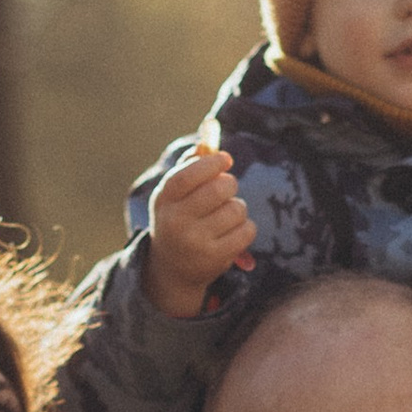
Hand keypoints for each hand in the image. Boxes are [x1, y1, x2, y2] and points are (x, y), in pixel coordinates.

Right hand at [145, 146, 255, 317]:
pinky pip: (247, 230)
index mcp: (164, 201)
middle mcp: (176, 222)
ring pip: (236, 209)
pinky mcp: (216, 258)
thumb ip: (188, 166)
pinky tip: (233, 232)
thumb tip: (206, 142)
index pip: (188, 175)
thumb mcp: (174, 195)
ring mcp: (196, 242)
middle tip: (227, 188)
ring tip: (226, 215)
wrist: (172, 270)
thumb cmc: (178, 219)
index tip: (226, 159)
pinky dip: (246, 227)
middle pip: (218, 189)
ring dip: (237, 207)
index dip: (211, 163)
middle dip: (229, 183)